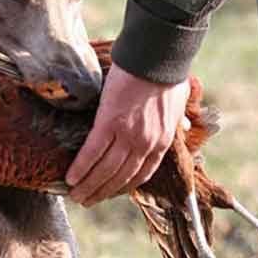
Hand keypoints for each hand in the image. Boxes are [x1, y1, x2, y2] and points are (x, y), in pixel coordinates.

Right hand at [66, 64, 188, 205]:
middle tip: (86, 201)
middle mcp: (144, 144)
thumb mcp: (181, 103)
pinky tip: (70, 177)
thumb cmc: (167, 75)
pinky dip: (81, 167)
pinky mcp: (109, 123)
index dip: (122, 187)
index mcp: (161, 142)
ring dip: (88, 185)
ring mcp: (127, 135)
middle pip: (119, 177)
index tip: (108, 193)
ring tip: (75, 195)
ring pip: (105, 169)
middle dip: (101, 192)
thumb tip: (186, 127)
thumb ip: (179, 120)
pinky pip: (92, 151)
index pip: (141, 174)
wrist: (156, 56)